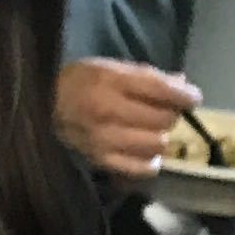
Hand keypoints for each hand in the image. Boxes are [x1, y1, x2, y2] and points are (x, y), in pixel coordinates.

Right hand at [56, 57, 201, 183]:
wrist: (42, 107)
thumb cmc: (79, 82)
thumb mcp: (110, 67)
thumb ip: (147, 76)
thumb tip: (183, 84)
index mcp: (109, 80)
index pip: (160, 89)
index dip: (184, 95)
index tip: (193, 98)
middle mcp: (107, 110)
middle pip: (162, 119)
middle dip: (171, 115)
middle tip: (166, 112)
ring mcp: (104, 139)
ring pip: (156, 144)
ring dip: (161, 137)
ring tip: (152, 130)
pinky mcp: (101, 161)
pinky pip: (141, 167)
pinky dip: (149, 161)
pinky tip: (144, 151)